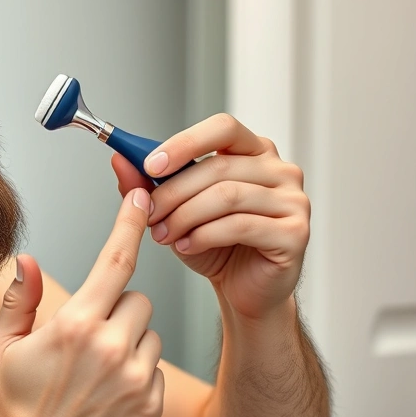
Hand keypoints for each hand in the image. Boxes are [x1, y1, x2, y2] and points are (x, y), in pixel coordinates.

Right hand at [0, 189, 163, 416]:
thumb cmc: (16, 408)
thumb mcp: (2, 349)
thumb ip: (20, 300)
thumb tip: (27, 261)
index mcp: (75, 327)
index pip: (114, 261)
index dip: (130, 224)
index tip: (141, 198)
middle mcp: (112, 349)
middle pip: (136, 297)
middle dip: (115, 304)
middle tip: (85, 332)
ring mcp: (137, 379)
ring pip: (149, 330)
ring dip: (128, 337)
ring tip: (94, 365)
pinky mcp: (151, 404)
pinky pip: (156, 365)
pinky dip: (138, 369)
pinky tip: (108, 387)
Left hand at [111, 113, 310, 319]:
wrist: (244, 289)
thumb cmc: (216, 244)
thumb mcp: (176, 209)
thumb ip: (150, 184)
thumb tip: (119, 159)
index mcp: (254, 151)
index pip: (222, 127)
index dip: (184, 143)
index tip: (150, 165)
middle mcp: (280, 169)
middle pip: (218, 167)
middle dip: (173, 192)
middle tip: (147, 213)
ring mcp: (293, 200)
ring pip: (226, 196)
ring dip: (184, 216)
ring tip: (162, 234)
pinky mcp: (296, 232)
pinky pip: (241, 225)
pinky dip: (204, 235)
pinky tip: (186, 245)